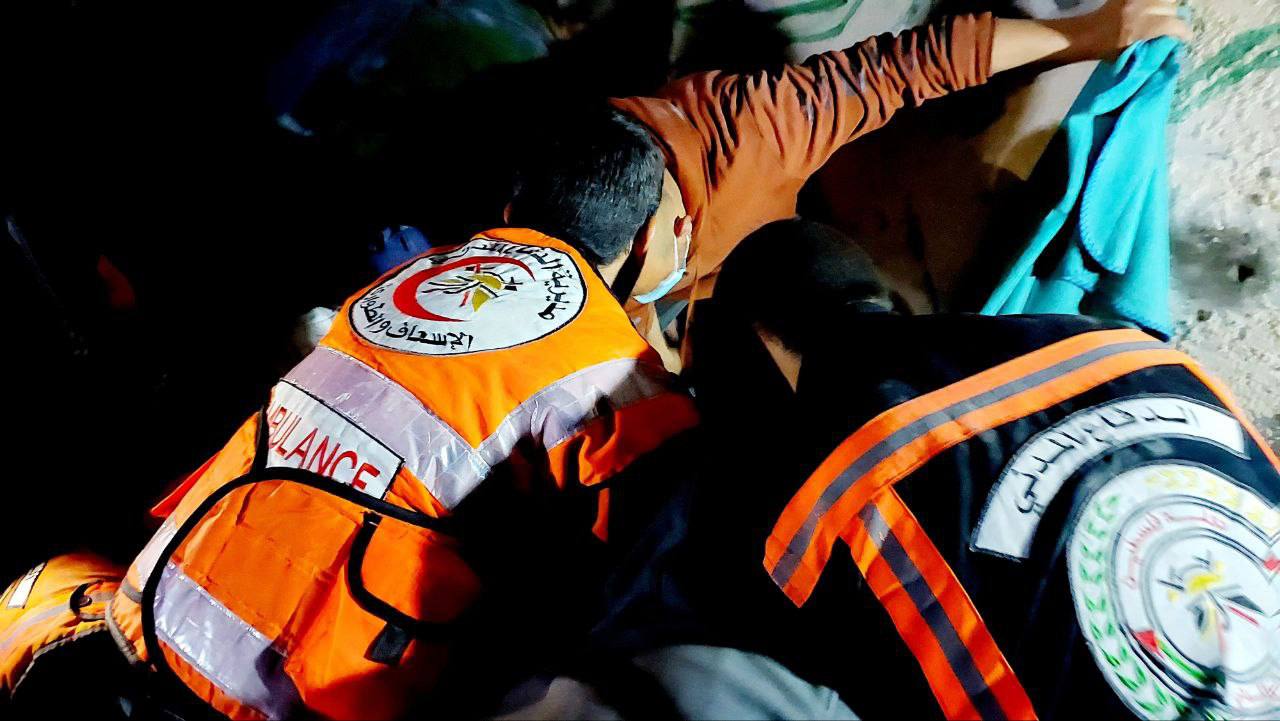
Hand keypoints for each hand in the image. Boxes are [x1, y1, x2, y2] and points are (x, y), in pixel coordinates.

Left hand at [1078, 0, 1192, 58]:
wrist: (1088, 34)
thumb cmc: (1109, 50)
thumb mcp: (1134, 54)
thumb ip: (1156, 47)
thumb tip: (1174, 43)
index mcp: (1144, 27)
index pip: (1176, 25)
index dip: (1183, 33)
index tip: (1184, 37)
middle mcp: (1143, 8)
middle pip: (1172, 8)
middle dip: (1172, 18)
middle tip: (1167, 26)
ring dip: (1165, 5)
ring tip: (1159, 14)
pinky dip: (1153, 2)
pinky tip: (1151, 8)